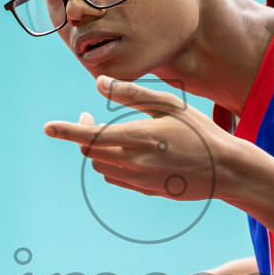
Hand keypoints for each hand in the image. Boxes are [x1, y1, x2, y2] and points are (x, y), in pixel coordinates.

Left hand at [43, 77, 241, 202]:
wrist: (225, 170)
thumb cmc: (200, 131)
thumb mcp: (170, 105)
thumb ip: (132, 94)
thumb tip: (99, 84)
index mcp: (139, 137)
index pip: (91, 135)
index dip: (66, 131)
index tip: (47, 127)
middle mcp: (135, 162)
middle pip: (90, 151)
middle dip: (81, 134)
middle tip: (87, 116)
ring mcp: (139, 180)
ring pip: (100, 166)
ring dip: (95, 149)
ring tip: (106, 132)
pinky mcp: (146, 190)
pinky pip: (115, 178)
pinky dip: (109, 163)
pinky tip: (122, 151)